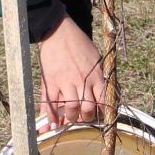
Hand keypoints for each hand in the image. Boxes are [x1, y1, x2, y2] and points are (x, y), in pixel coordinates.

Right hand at [35, 15, 101, 129]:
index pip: (103, 101)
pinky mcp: (51, 81)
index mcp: (96, 75)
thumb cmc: (79, 44)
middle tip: (84, 118)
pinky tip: (52, 122)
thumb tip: (103, 95)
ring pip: (72, 108)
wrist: (58, 32)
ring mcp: (65, 82)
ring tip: (70, 117)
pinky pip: (51, 103)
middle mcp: (82, 80)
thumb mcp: (95, 59)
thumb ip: (99, 78)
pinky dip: (51, 116)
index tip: (99, 116)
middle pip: (88, 109)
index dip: (102, 113)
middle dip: (87, 118)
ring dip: (72, 118)